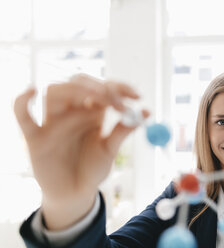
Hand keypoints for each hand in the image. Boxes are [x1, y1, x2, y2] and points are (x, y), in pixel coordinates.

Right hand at [14, 74, 148, 229]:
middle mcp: (72, 110)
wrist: (75, 193)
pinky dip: (22, 101)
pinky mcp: (34, 136)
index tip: (138, 96)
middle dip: (100, 88)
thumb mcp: (110, 150)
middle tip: (119, 103)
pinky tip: (32, 92)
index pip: (103, 88)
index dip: (120, 87)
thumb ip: (123, 131)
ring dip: (75, 91)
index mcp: (92, 111)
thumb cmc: (92, 169)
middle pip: (79, 83)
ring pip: (55, 91)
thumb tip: (146, 111)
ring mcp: (52, 121)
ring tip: (96, 101)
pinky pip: (22, 114)